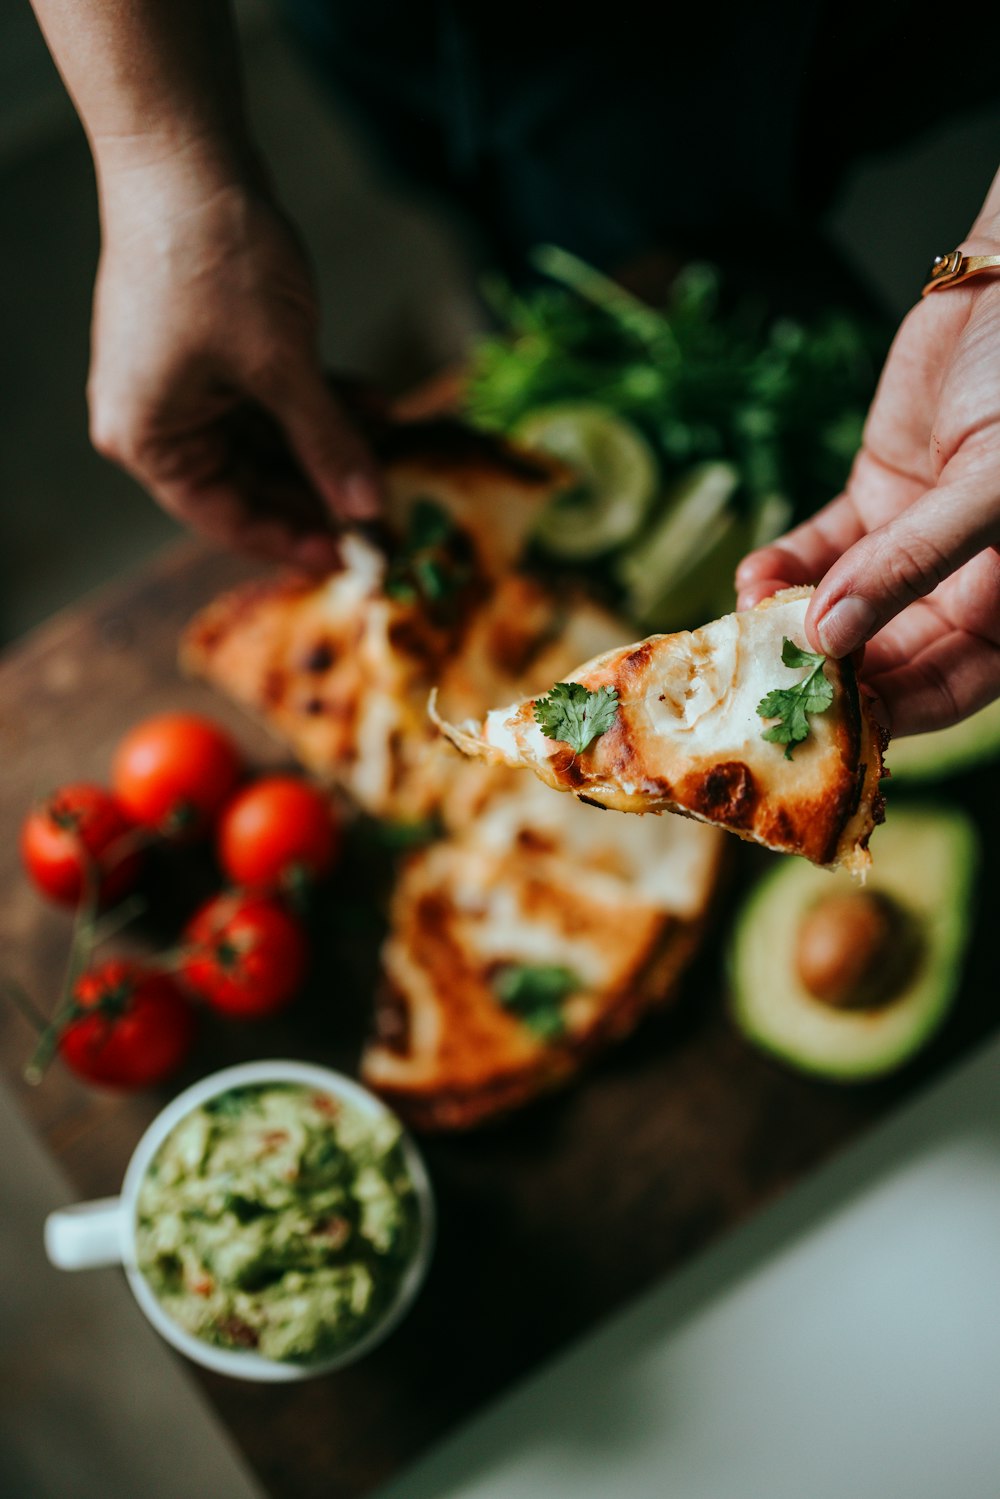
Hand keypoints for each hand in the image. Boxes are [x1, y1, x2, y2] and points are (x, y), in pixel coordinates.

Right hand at [89, 148, 380, 567]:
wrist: (188, 155)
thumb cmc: (216, 262)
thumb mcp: (282, 367)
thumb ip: (326, 444)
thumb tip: (367, 508)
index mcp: (150, 440)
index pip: (224, 518)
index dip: (291, 540)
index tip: (351, 556)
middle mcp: (158, 419)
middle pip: (247, 482)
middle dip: (319, 490)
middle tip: (383, 511)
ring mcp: (183, 382)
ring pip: (267, 439)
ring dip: (329, 445)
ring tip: (391, 456)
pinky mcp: (212, 348)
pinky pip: (270, 397)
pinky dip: (320, 403)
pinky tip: (378, 408)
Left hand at [736, 250, 999, 736]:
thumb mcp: (993, 480)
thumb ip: (915, 562)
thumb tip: (830, 637)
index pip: (950, 687)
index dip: (892, 713)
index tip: (821, 724)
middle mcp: (965, 587)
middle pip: (886, 658)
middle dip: (821, 672)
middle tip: (755, 683)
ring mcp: (916, 545)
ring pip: (845, 606)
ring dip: (791, 621)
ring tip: (745, 628)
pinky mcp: (876, 499)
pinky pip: (822, 551)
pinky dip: (785, 566)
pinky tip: (752, 577)